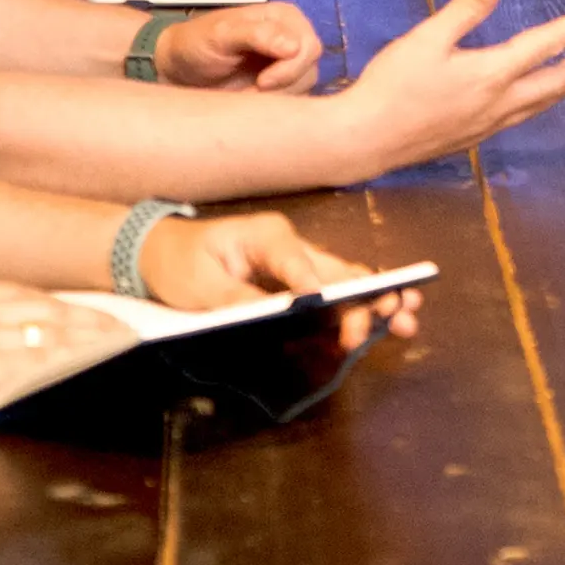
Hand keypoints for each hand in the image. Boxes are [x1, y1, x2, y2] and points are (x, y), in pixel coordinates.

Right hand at [0, 278, 127, 439]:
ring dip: (92, 336)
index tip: (83, 312)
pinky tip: (95, 363)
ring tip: (122, 342)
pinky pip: (42, 358)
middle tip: (121, 325)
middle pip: (46, 307)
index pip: (22, 294)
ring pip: (53, 329)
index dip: (57, 305)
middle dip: (87, 317)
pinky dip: (74, 358)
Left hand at [140, 211, 424, 350]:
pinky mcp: (296, 288)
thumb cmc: (177, 261)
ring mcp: (297, 267)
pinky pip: (332, 299)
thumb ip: (238, 299)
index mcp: (269, 236)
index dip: (318, 286)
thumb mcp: (199, 283)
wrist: (158, 255)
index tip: (329, 307)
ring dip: (375, 302)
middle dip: (370, 294)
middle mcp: (292, 247)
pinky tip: (379, 328)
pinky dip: (356, 313)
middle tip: (395, 314)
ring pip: (345, 284)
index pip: (300, 262)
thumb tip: (280, 313)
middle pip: (339, 272)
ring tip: (406, 320)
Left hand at [154, 0, 325, 91]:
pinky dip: (272, 106)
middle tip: (250, 92)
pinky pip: (293, 101)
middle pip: (310, 69)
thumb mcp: (221, 35)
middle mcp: (293, 37)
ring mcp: (290, 63)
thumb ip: (258, 35)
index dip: (290, 68)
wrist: (178, 70)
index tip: (260, 82)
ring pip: (304, 88)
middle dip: (282, 86)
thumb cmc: (196, 45)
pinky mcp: (283, 86)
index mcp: (284, 17)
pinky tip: (250, 101)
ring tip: (246, 95)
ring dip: (276, 98)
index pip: (309, 47)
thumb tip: (295, 46)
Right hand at [335, 0, 564, 168]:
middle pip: (552, 83)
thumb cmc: (393, 86)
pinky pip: (517, 121)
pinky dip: (535, 107)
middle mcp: (497, 104)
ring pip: (537, 107)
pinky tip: (526, 106)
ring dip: (560, 89)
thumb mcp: (426, 38)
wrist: (367, 140)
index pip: (543, 46)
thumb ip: (465, 9)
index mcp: (491, 74)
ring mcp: (486, 126)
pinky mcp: (471, 140)